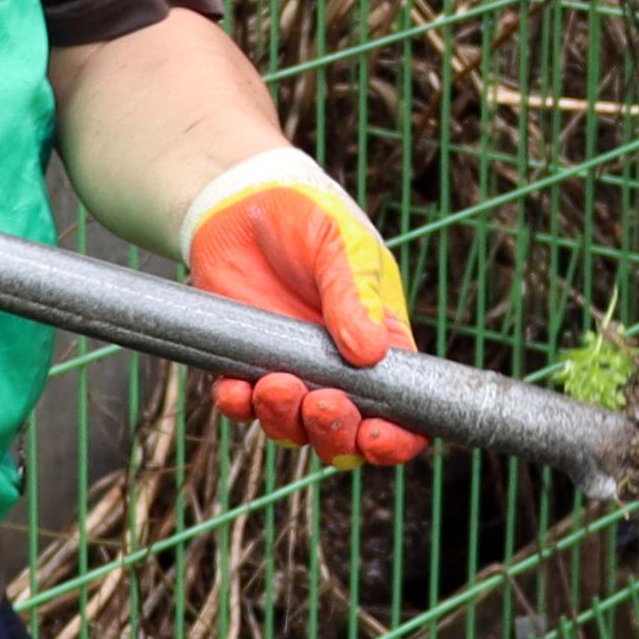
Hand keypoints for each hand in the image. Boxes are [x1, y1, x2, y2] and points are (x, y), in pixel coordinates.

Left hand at [179, 148, 427, 466]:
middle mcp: (339, 370)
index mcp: (381, 346)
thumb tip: (370, 354)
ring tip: (276, 384)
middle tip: (322, 402)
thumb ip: (354, 296)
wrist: (243, 198)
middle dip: (336, 434)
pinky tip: (235, 389)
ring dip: (286, 423)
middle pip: (347, 438)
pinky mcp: (245, 364)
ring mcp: (291, 371)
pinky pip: (242, 408)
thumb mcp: (343, 246)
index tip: (377, 434)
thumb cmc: (309, 216)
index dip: (397, 439)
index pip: (404, 412)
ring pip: (294, 430)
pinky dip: (239, 408)